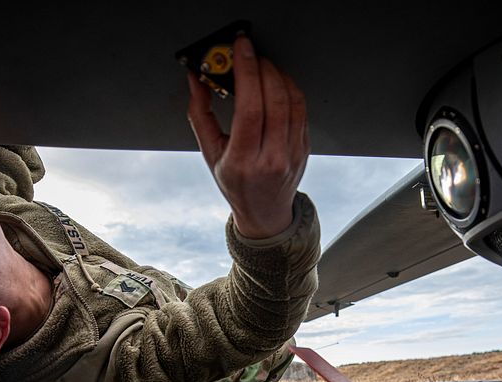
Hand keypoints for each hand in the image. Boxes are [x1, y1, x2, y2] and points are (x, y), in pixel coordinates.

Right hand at [187, 36, 309, 239]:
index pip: (250, 109)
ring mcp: (293, 152)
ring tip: (260, 65)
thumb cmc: (235, 184)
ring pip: (292, 100)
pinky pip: (301, 107)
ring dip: (276, 73)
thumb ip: (200, 114)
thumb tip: (196, 79)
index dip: (246, 73)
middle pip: (274, 100)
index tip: (240, 49)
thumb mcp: (210, 153)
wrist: (265, 212)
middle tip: (248, 53)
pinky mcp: (305, 145)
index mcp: (244, 161)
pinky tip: (275, 81)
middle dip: (261, 67)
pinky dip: (289, 86)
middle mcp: (272, 158)